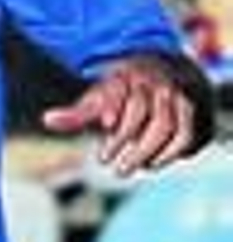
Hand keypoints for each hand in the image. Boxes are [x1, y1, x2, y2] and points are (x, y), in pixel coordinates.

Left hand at [43, 54, 213, 174]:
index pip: (117, 90)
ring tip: (126, 168)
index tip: (105, 124)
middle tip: (107, 164)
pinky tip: (151, 164)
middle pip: (141, 112)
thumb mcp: (98, 97)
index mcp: (126, 76)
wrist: (167, 74)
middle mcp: (153, 83)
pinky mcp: (193, 112)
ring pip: (166, 126)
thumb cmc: (125, 91)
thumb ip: (77, 113)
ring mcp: (176, 96)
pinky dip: (169, 153)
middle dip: (124, 140)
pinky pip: (185, 136)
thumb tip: (47, 120)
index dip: (111, 105)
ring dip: (146, 151)